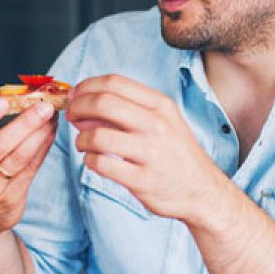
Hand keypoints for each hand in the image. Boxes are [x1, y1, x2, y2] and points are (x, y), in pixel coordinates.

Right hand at [0, 99, 56, 238]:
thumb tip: (16, 98)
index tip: (2, 101)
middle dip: (23, 123)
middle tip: (42, 107)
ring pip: (18, 157)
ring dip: (38, 134)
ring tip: (51, 118)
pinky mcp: (10, 197)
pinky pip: (30, 168)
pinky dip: (42, 148)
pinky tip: (49, 133)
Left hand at [67, 74, 218, 222]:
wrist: (202, 191)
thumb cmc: (176, 154)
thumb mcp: (162, 122)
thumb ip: (127, 110)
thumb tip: (84, 104)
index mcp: (160, 105)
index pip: (114, 82)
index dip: (86, 86)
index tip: (75, 95)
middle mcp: (156, 124)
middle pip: (102, 102)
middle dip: (78, 107)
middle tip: (71, 116)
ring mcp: (150, 152)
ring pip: (97, 136)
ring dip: (80, 139)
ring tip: (83, 144)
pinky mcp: (142, 180)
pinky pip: (101, 164)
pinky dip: (89, 161)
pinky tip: (94, 161)